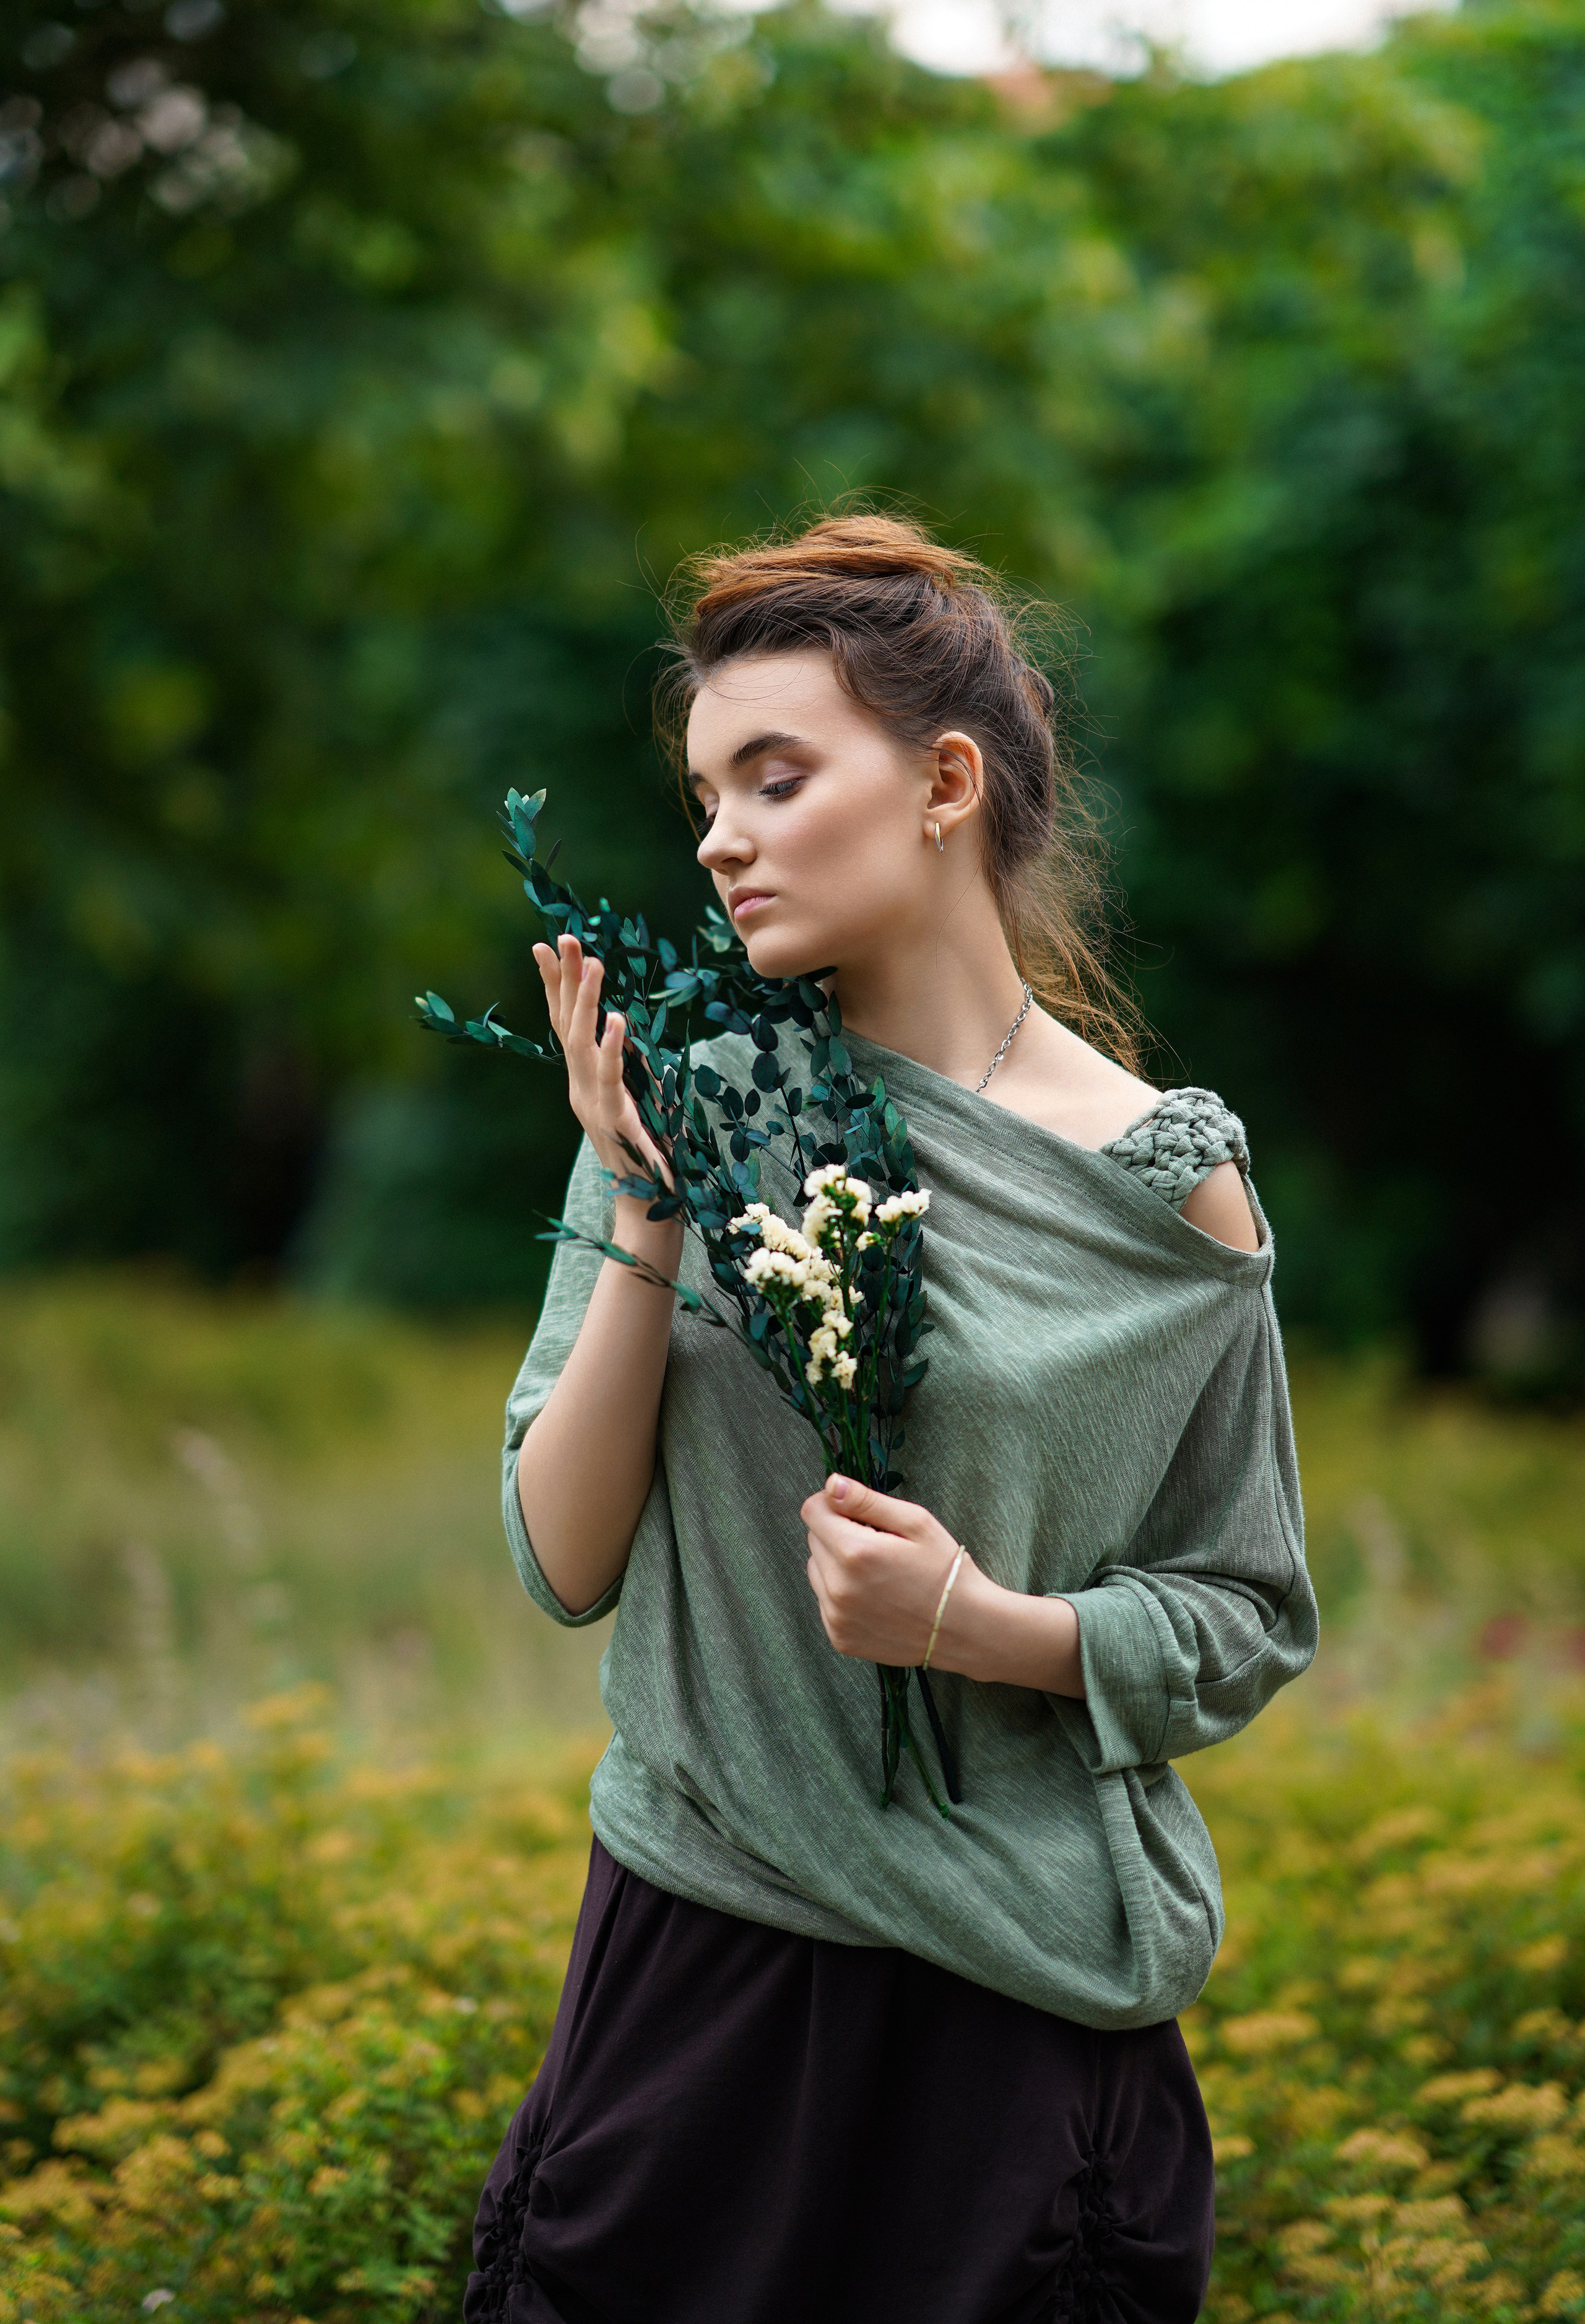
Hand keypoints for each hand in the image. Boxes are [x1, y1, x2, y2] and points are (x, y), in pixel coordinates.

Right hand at [532, 934, 673, 1213]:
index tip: (546, 945)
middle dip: (564, 979)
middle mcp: (581, 1088)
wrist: (650, 1208)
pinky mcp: (614, 1121)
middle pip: (566, 1023)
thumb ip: (632, 1066)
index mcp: (585, 1081)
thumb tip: (627, 1029)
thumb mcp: (642, 1098)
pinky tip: (616, 1018)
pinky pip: (610, 1077)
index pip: (565, 1023)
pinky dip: (612, 1047)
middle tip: (563, 936)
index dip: (556, 985)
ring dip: (587, 1000)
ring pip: (581, 1043)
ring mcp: (592, 1104)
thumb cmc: (652, 1153)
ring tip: (593, 962)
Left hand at [800, 1474, 971, 1665]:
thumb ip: (866, 1500)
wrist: (964, 1628)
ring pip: (816, 1571)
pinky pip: (825, 1602)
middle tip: (877, 1544)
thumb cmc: (945, 1570)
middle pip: (814, 1540)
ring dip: (836, 1565)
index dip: (832, 1504)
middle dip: (837, 1533)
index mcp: (855, 1552)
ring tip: (876, 1573)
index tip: (855, 1512)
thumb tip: (831, 1484)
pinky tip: (874, 1597)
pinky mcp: (839, 1637)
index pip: (812, 1511)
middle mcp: (838, 1587)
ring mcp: (836, 1616)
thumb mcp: (915, 1522)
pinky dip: (841, 1594)